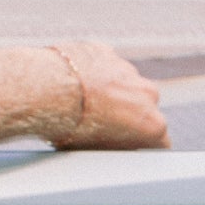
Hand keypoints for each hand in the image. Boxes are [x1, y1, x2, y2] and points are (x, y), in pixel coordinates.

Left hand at [45, 43, 168, 149]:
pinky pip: (104, 64)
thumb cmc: (70, 128)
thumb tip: (115, 146)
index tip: (124, 146)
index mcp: (152, 124)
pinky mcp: (106, 52)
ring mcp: (128, 70)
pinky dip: (94, 72)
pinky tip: (74, 83)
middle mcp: (148, 95)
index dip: (141, 144)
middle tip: (100, 124)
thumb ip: (118, 147)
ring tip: (82, 102)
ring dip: (111, 91)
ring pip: (125, 84)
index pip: (159, 140)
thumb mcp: (98, 151)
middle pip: (145, 108)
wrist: (45, 90)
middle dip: (129, 114)